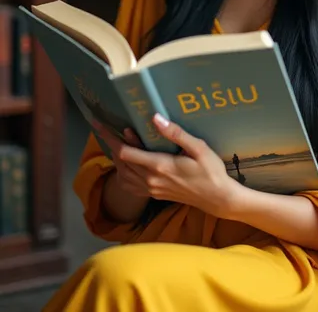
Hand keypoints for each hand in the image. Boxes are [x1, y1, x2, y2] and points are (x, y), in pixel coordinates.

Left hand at [93, 115, 239, 218]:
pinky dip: (122, 171)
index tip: (99, 124)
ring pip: (122, 172)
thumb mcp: (198, 148)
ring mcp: (151, 189)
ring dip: (116, 157)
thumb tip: (155, 118)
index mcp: (159, 166)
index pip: (125, 152)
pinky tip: (126, 162)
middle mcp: (150, 179)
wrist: (217, 199)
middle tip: (105, 126)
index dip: (110, 137)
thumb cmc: (211, 171)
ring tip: (116, 140)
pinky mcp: (154, 194)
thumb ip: (176, 134)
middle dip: (110, 142)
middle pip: (120, 161)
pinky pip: (129, 184)